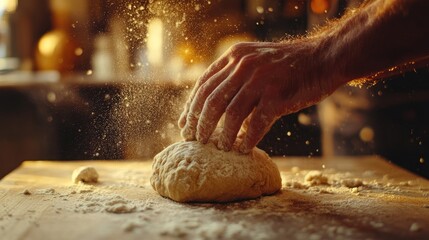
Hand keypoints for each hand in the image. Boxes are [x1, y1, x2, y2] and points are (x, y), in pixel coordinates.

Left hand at [179, 40, 339, 152]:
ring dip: (222, 134)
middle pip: (211, 100)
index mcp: (235, 56)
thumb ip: (234, 78)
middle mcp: (244, 66)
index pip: (204, 84)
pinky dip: (247, 138)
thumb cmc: (287, 66)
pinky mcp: (277, 96)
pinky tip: (243, 149)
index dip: (191, 107)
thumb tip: (213, 108)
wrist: (323, 59)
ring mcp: (260, 80)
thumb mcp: (255, 60)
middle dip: (199, 123)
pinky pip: (256, 123)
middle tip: (195, 140)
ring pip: (230, 113)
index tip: (185, 124)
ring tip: (219, 147)